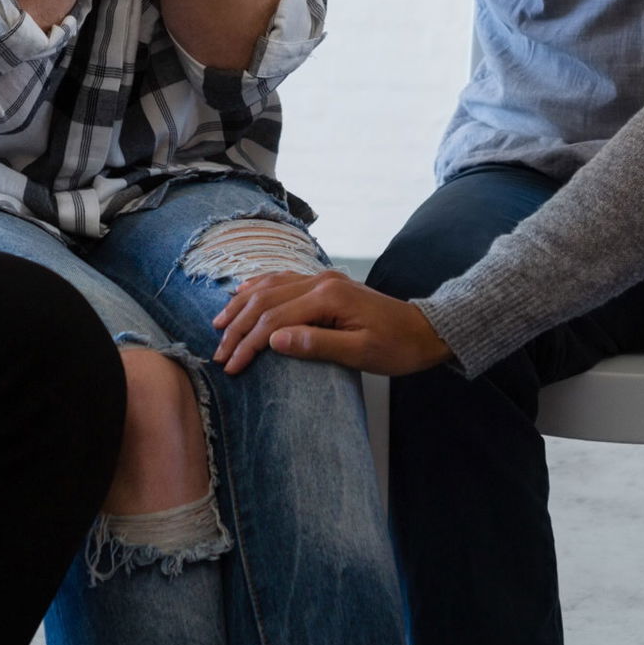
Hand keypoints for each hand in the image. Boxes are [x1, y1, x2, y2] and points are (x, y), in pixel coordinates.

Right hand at [210, 269, 454, 374]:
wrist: (424, 331)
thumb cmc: (397, 348)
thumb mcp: (360, 353)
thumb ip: (316, 345)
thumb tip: (274, 340)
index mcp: (328, 297)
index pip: (274, 319)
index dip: (248, 343)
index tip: (231, 366)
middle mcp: (320, 281)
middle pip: (265, 300)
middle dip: (238, 327)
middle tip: (219, 354)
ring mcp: (322, 279)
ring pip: (270, 286)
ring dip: (242, 305)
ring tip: (219, 325)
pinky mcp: (325, 283)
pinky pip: (283, 280)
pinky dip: (259, 288)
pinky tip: (243, 294)